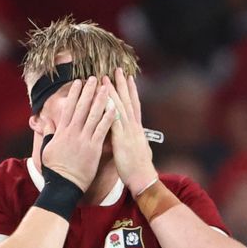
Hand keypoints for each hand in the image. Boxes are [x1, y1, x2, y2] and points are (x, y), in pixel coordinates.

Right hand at [41, 77, 117, 190]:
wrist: (64, 185)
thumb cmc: (56, 169)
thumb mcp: (47, 148)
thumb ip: (48, 133)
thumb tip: (45, 121)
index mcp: (62, 131)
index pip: (69, 108)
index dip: (75, 94)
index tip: (79, 82)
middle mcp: (73, 132)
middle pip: (82, 107)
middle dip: (89, 91)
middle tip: (95, 78)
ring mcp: (84, 139)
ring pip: (94, 115)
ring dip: (101, 100)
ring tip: (107, 87)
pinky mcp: (94, 148)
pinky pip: (103, 130)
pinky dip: (109, 118)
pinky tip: (115, 108)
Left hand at [105, 68, 157, 194]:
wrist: (143, 178)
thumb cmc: (139, 169)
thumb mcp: (139, 151)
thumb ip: (135, 141)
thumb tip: (135, 138)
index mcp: (137, 130)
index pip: (134, 106)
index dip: (132, 92)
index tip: (129, 79)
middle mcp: (134, 127)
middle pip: (129, 101)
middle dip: (123, 85)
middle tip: (118, 70)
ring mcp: (129, 131)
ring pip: (121, 106)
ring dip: (113, 91)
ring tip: (106, 77)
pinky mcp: (122, 138)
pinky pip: (114, 119)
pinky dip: (109, 107)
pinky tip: (103, 98)